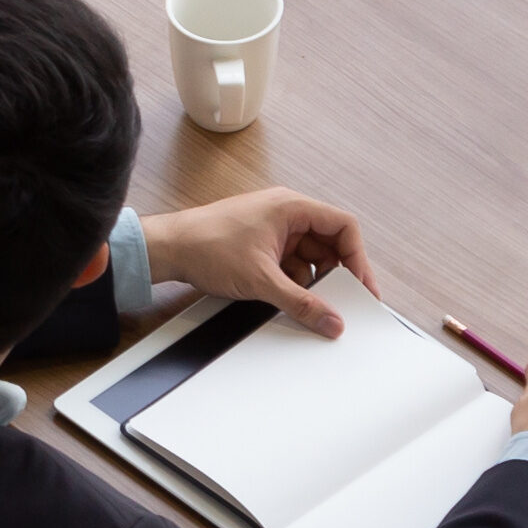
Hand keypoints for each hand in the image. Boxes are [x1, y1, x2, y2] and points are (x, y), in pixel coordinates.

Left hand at [140, 189, 363, 331]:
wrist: (165, 249)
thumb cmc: (205, 246)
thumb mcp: (261, 280)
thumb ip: (301, 302)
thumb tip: (332, 320)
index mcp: (290, 207)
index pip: (343, 226)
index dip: (358, 257)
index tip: (363, 286)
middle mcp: (284, 213)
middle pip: (329, 243)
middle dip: (336, 273)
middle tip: (344, 301)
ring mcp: (271, 229)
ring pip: (309, 256)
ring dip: (313, 280)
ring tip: (313, 303)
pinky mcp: (259, 244)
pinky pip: (290, 263)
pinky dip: (295, 281)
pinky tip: (291, 299)